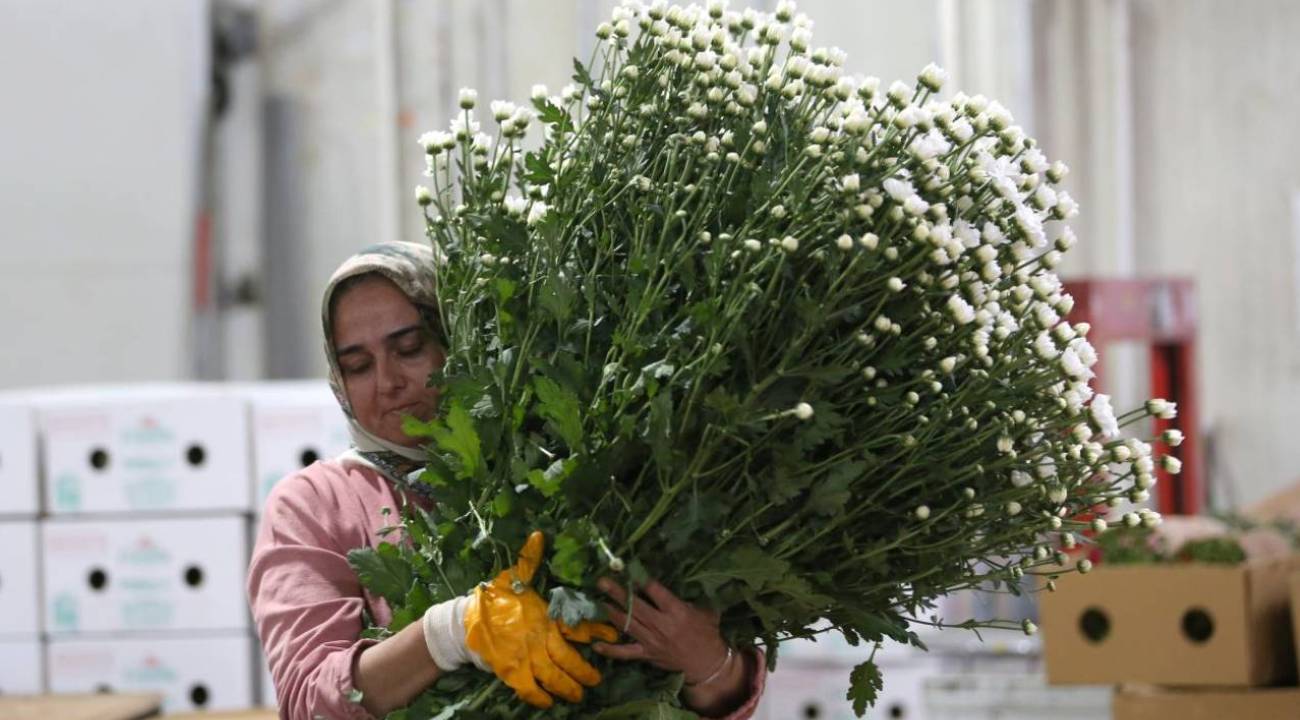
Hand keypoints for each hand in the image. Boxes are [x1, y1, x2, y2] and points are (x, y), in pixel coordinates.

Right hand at [463, 531, 618, 707]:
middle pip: (567, 658)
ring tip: (579, 694)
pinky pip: (528, 688)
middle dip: (584, 670)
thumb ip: (529, 560)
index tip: (612, 635)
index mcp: (542, 616)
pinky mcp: (510, 671)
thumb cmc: (492, 598)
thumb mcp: (512, 576)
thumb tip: (539, 535)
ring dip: (567, 687)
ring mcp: (524, 657)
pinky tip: (548, 702)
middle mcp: (537, 638)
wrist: (463, 621)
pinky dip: (538, 697)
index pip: (575, 625)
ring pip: (552, 676)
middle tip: (597, 679)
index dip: (595, 631)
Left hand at [591, 576, 731, 684]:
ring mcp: (651, 641)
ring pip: (627, 625)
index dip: (641, 579)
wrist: (706, 664)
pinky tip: (596, 645)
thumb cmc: (707, 634)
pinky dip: (611, 650)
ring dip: (612, 612)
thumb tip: (672, 587)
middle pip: (635, 606)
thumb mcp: (705, 611)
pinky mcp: (646, 654)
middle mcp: (661, 625)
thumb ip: (688, 599)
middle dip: (617, 593)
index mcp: (677, 611)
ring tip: (600, 601)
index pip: (655, 591)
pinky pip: (625, 653)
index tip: (628, 569)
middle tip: (602, 581)